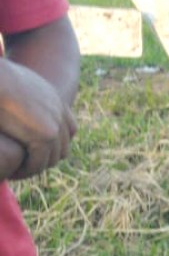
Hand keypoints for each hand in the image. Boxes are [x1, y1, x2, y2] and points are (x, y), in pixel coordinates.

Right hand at [0, 59, 76, 179]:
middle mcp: (59, 112)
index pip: (69, 130)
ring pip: (51, 158)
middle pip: (63, 147)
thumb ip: (23, 93)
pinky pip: (37, 163)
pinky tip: (11, 172)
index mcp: (54, 100)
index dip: (56, 144)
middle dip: (45, 159)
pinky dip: (25, 170)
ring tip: (17, 172)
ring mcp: (54, 124)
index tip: (34, 153)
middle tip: (25, 167)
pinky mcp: (44, 135)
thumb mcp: (15, 83)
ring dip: (34, 168)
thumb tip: (20, 93)